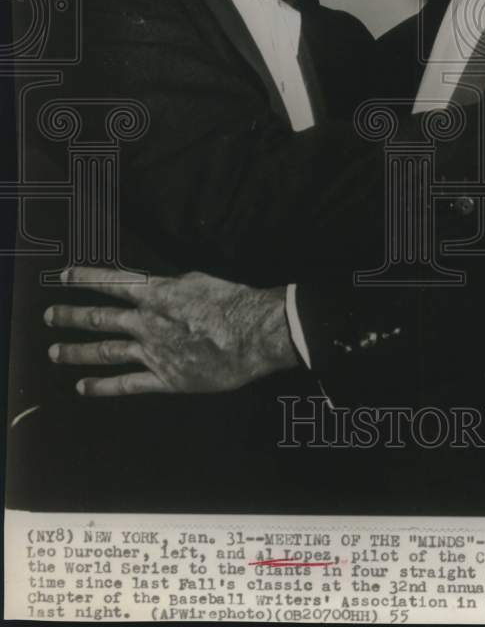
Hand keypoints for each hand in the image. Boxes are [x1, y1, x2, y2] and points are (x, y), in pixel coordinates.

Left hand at [45, 267, 297, 394]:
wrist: (253, 335)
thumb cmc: (233, 302)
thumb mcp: (199, 280)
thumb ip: (173, 286)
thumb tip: (159, 288)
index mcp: (157, 294)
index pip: (112, 283)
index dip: (85, 278)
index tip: (64, 276)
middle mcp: (147, 323)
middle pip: (99, 319)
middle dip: (71, 316)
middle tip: (51, 316)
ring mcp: (153, 353)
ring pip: (105, 352)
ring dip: (76, 352)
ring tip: (54, 352)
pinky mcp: (165, 379)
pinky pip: (126, 384)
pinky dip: (102, 387)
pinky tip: (83, 387)